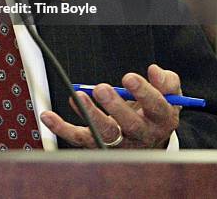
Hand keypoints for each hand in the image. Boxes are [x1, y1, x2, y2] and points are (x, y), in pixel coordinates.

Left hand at [40, 64, 180, 148]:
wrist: (150, 138)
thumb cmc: (154, 110)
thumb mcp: (168, 95)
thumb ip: (166, 82)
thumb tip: (155, 71)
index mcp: (161, 119)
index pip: (156, 107)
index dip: (144, 93)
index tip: (129, 78)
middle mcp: (141, 134)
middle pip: (130, 125)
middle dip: (115, 107)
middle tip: (101, 89)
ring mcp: (119, 142)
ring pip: (105, 134)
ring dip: (89, 115)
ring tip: (77, 97)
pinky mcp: (98, 144)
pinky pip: (79, 138)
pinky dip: (62, 129)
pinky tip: (48, 117)